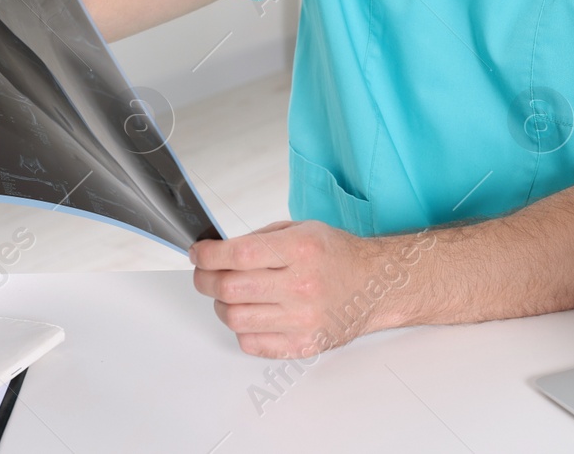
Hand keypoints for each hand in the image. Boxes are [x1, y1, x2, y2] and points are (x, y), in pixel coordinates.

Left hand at [190, 220, 420, 357]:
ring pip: (235, 317)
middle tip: (204, 274)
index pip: (238, 255)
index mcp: (301, 250)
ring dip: (221, 305)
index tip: (198, 253)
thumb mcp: (301, 230)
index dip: (208, 255)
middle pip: (230, 288)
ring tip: (229, 295)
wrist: (375, 286)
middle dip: (205, 279)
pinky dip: (242, 328)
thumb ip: (260, 240)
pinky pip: (252, 343)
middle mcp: (302, 286)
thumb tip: (217, 252)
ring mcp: (303, 320)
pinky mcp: (303, 345)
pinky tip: (251, 313)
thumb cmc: (337, 256)